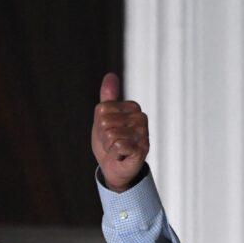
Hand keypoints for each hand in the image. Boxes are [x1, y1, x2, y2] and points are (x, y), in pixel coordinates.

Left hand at [91, 72, 149, 190]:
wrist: (115, 167)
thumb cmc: (109, 142)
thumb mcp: (104, 117)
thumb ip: (108, 98)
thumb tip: (110, 75)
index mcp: (132, 107)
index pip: (102, 110)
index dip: (99, 125)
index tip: (107, 132)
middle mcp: (141, 118)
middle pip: (105, 122)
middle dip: (103, 136)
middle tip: (112, 143)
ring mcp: (144, 133)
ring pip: (110, 135)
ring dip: (108, 147)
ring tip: (117, 149)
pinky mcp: (143, 148)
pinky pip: (117, 146)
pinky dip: (114, 154)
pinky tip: (122, 156)